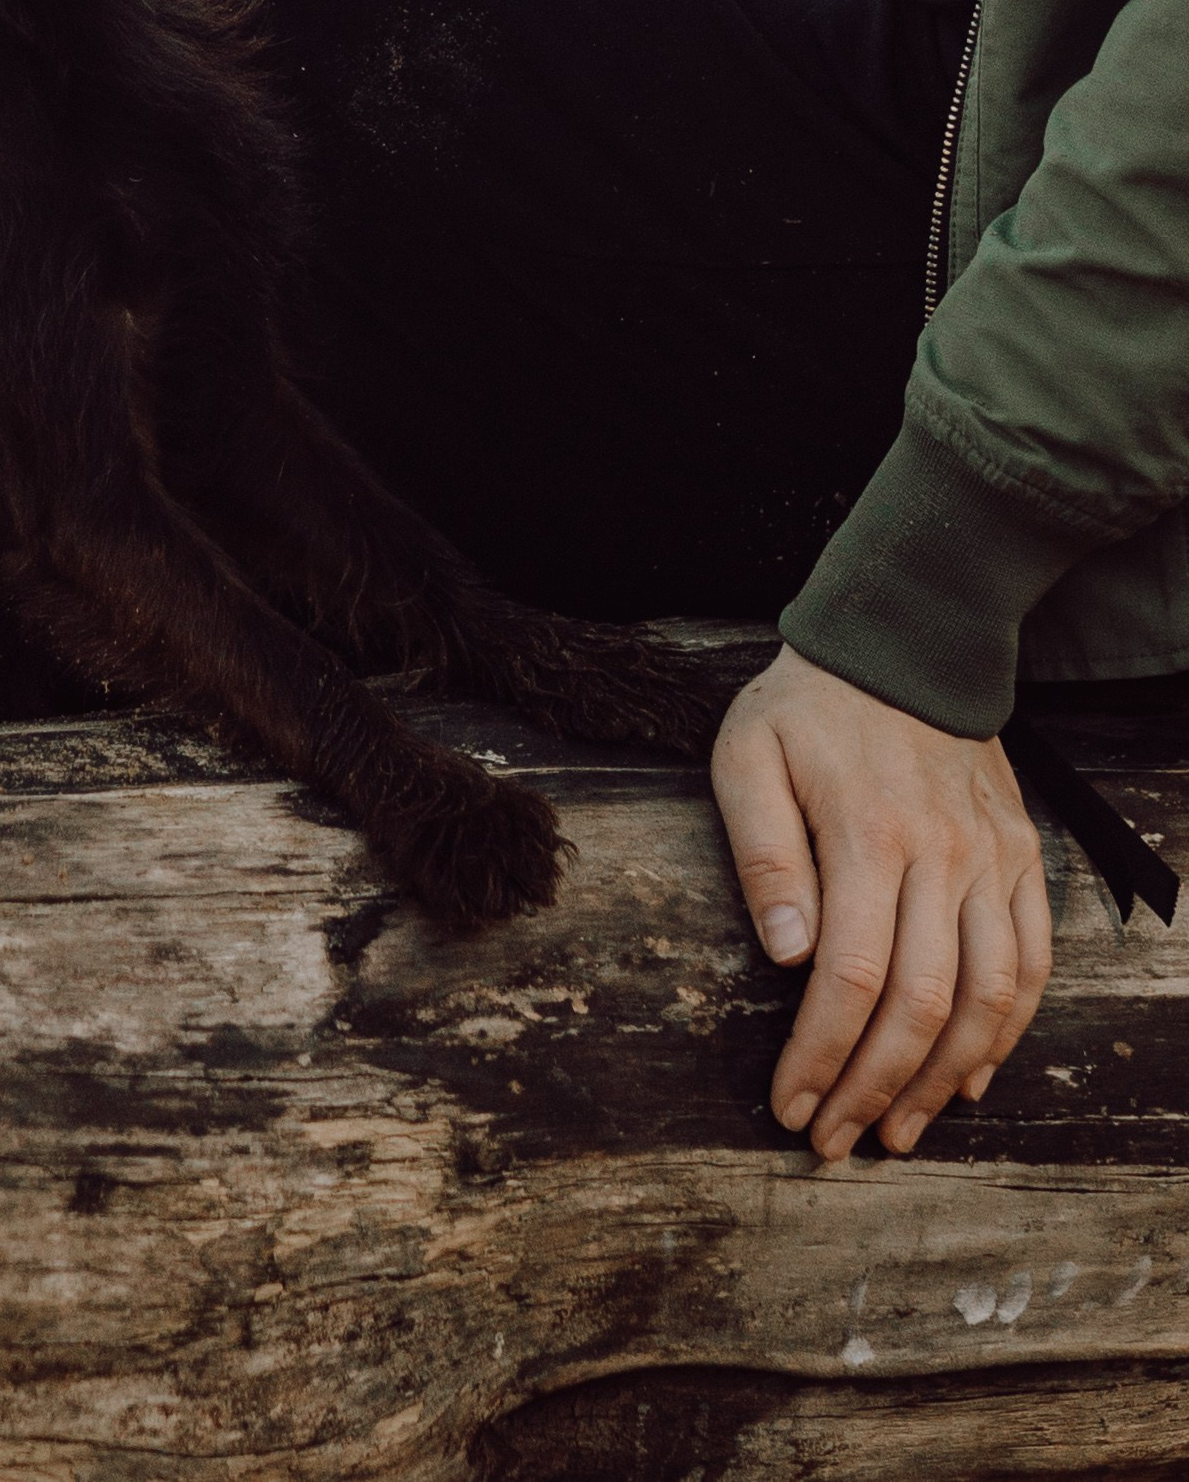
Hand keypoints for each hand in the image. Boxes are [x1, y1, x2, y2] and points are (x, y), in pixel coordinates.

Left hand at [710, 645, 1050, 1160]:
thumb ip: (763, 853)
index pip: (853, 979)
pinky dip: (1006, 1032)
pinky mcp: (1020, 858)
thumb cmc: (807, 703)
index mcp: (868, 834)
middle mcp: (942, 856)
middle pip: (921, 1005)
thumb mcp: (748, 754)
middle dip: (873, 1089)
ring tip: (896, 1129)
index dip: (822, 1056)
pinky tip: (967, 1078)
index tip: (790, 1106)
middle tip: (833, 1141)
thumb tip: (785, 954)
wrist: (904, 639)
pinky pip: (1031, 964)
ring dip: (942, 1080)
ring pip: (987, 998)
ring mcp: (991, 860)